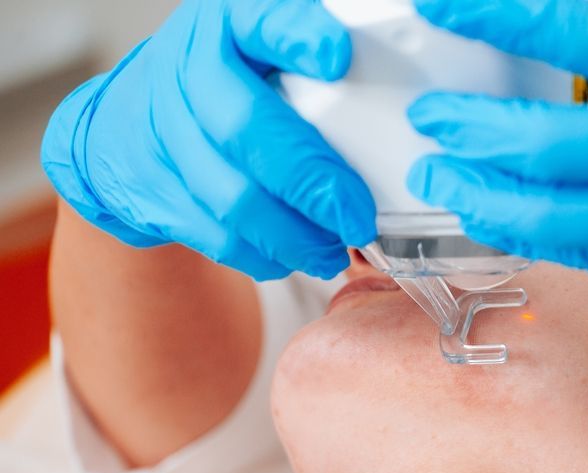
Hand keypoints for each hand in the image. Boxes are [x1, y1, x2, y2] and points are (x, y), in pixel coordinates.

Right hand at [41, 0, 374, 279]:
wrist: (120, 127)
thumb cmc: (219, 87)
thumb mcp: (259, 51)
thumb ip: (312, 66)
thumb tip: (391, 101)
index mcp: (226, 26)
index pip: (261, 20)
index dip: (297, 36)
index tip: (336, 55)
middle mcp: (187, 72)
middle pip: (247, 130)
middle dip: (312, 184)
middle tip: (357, 217)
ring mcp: (163, 135)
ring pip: (233, 198)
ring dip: (294, 236)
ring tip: (335, 252)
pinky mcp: (153, 192)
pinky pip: (216, 236)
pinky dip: (263, 255)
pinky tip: (295, 257)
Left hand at [406, 0, 587, 309]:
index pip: (570, 34)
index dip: (496, 18)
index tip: (440, 4)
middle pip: (544, 139)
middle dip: (473, 128)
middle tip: (430, 119)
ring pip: (551, 213)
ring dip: (481, 196)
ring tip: (437, 181)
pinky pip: (584, 253)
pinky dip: (529, 236)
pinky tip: (493, 222)